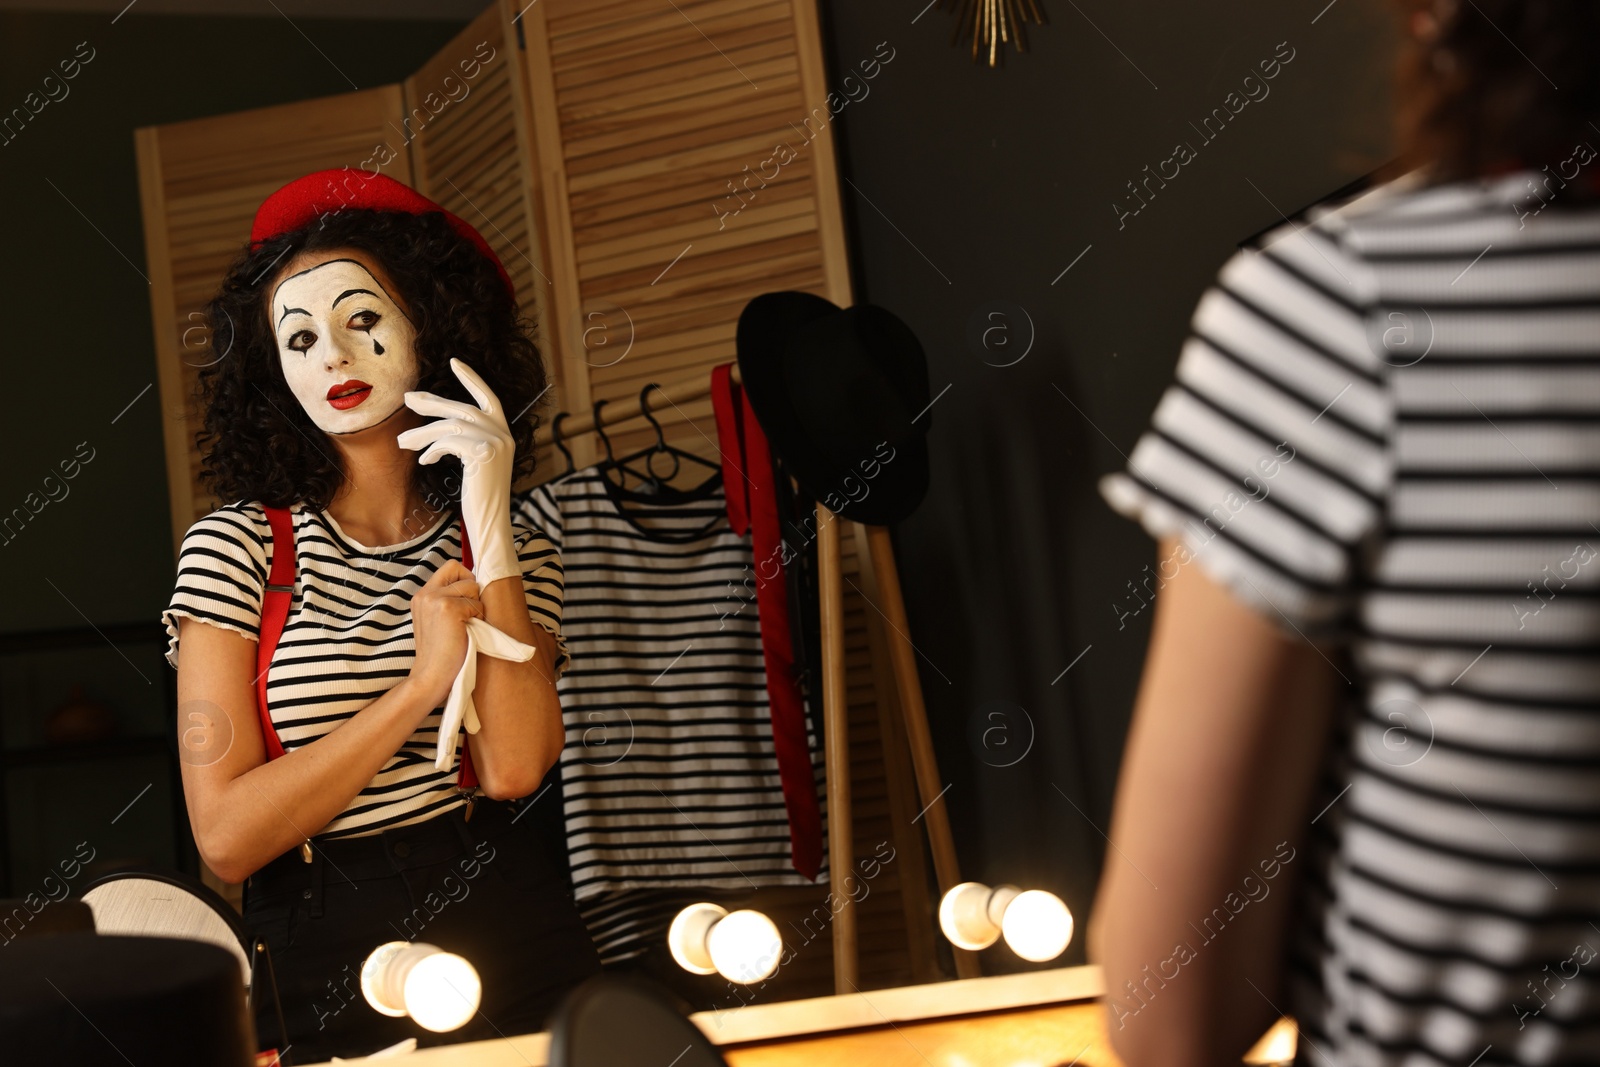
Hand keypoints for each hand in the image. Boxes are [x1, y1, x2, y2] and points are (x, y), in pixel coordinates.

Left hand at [397, 358, 519, 587]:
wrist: (490, 524)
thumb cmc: (480, 499)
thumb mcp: (476, 465)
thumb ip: (466, 442)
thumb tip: (436, 425)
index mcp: (505, 434)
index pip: (489, 398)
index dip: (472, 379)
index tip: (454, 362)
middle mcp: (504, 434)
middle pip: (462, 409)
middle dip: (433, 403)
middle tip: (408, 399)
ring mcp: (496, 442)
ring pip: (450, 426)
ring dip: (422, 434)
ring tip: (402, 443)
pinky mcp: (483, 453)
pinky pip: (448, 441)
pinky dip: (432, 448)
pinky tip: (425, 461)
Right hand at [407, 561, 483, 711]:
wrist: (430, 677)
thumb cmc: (440, 654)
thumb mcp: (436, 621)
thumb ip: (447, 601)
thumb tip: (474, 585)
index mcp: (422, 596)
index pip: (450, 567)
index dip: (464, 580)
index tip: (466, 601)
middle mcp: (425, 593)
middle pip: (461, 570)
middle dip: (471, 589)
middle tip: (467, 614)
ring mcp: (435, 599)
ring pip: (472, 587)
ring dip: (475, 606)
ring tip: (465, 626)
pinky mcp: (448, 608)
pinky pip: (477, 604)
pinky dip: (478, 618)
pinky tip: (465, 633)